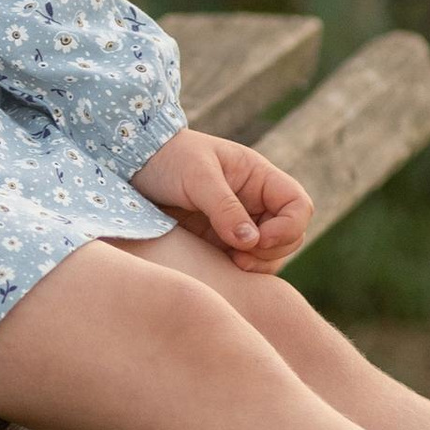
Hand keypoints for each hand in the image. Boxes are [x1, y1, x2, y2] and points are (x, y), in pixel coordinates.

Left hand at [129, 127, 313, 272]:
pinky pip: (242, 263)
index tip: (258, 239)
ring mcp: (238, 224)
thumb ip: (224, 207)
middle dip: (272, 251)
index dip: (288, 228)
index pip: (298, 206)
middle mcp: (255, 202)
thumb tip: (251, 241)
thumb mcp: (197, 176)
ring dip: (258, 264)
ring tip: (230, 263)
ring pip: (269, 255)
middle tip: (239, 256)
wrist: (131, 165)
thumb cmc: (167, 158)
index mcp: (259, 178)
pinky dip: (239, 271)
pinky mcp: (218, 242)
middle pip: (290, 236)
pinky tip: (220, 269)